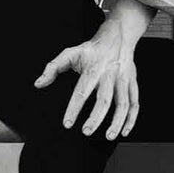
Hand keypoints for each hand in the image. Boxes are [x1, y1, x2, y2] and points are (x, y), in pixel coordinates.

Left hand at [35, 21, 139, 138]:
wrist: (118, 36)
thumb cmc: (92, 49)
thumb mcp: (70, 53)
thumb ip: (53, 68)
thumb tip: (39, 84)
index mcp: (92, 69)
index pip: (81, 92)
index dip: (74, 109)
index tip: (67, 123)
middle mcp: (109, 75)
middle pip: (104, 100)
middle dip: (96, 118)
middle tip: (86, 132)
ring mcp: (123, 80)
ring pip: (123, 104)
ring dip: (117, 122)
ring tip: (109, 136)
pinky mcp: (132, 83)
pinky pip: (135, 103)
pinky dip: (131, 119)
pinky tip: (124, 130)